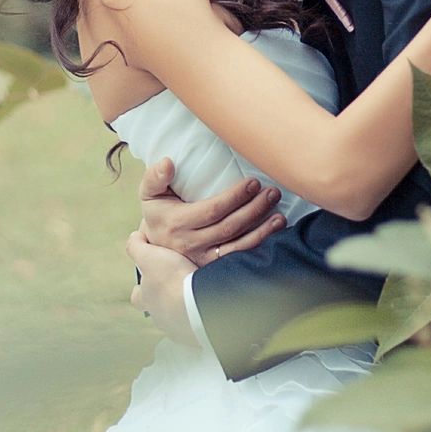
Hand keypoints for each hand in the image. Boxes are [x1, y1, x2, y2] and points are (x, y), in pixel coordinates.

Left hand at [126, 231, 197, 345]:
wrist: (201, 302)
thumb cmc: (173, 280)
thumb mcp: (150, 256)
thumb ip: (137, 246)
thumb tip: (134, 237)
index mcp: (147, 300)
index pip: (137, 296)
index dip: (142, 286)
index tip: (151, 276)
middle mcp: (161, 318)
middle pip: (158, 310)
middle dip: (165, 300)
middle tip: (178, 287)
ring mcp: (180, 329)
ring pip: (179, 319)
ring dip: (185, 308)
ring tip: (198, 293)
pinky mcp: (200, 334)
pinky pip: (199, 325)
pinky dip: (202, 315)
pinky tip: (211, 304)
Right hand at [137, 157, 285, 268]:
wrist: (154, 245)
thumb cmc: (158, 212)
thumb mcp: (149, 193)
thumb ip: (155, 177)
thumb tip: (167, 162)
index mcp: (177, 223)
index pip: (212, 210)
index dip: (235, 197)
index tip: (253, 183)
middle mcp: (190, 244)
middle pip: (229, 227)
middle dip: (254, 210)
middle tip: (272, 193)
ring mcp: (202, 259)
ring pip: (237, 246)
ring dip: (261, 232)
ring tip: (280, 216)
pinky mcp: (212, 269)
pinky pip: (238, 259)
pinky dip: (257, 248)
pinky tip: (273, 235)